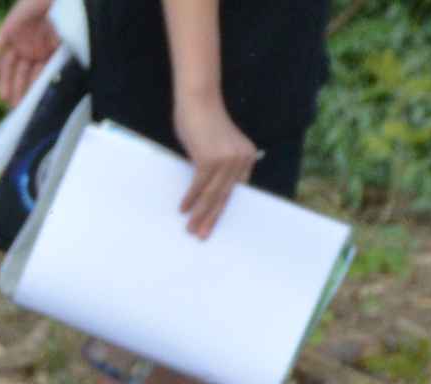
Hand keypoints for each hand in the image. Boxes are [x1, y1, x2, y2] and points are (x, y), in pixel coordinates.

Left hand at [0, 0, 59, 102]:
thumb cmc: (67, 14)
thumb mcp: (66, 39)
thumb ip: (60, 56)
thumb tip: (57, 78)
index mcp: (47, 52)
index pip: (39, 74)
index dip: (34, 88)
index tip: (31, 105)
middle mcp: (32, 47)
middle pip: (22, 72)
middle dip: (18, 89)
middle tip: (15, 106)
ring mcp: (19, 39)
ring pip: (9, 64)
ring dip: (5, 80)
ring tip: (4, 97)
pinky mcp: (9, 28)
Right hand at [172, 93, 259, 236]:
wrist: (199, 100)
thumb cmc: (203, 121)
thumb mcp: (216, 145)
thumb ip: (217, 163)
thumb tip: (205, 190)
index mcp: (247, 156)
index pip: (235, 189)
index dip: (223, 208)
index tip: (214, 223)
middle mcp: (241, 158)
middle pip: (225, 196)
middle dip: (212, 218)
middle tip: (203, 235)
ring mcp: (227, 159)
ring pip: (213, 194)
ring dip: (201, 214)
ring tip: (191, 229)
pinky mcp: (210, 158)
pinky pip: (199, 185)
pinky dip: (190, 199)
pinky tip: (183, 209)